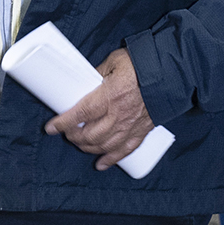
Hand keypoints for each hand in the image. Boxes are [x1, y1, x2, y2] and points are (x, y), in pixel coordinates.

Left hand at [46, 47, 155, 169]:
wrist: (172, 72)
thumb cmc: (143, 64)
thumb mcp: (114, 61)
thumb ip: (98, 73)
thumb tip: (85, 81)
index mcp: (110, 96)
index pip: (81, 113)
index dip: (64, 123)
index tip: (51, 128)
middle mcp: (119, 115)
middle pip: (90, 135)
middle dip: (74, 136)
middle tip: (67, 132)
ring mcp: (131, 126)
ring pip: (105, 146)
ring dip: (88, 148)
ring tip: (79, 144)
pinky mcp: (142, 131)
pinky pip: (125, 151)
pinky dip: (112, 159)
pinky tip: (101, 164)